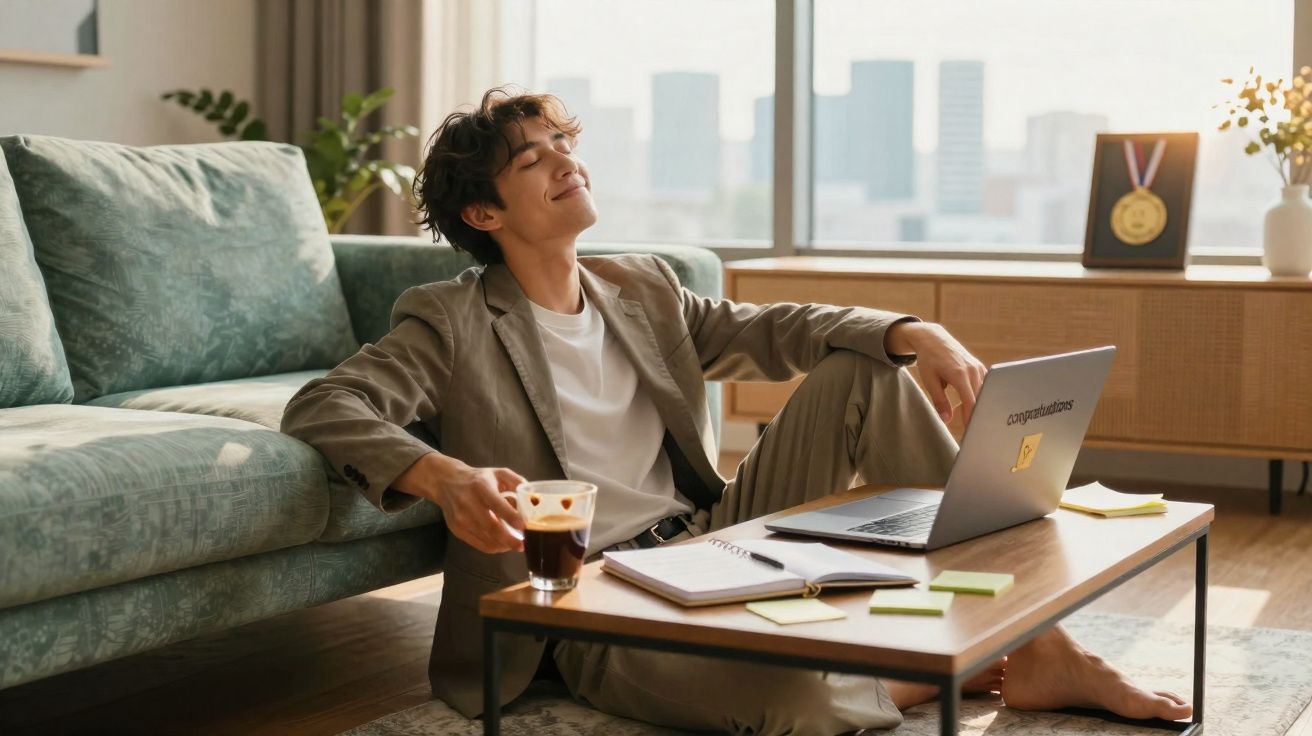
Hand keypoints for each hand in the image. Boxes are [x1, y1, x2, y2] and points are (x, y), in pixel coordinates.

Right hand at [394, 453, 526, 553]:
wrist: (446, 483)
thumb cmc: (479, 479)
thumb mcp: (498, 473)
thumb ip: (517, 481)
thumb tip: (533, 497)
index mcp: (481, 486)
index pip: (496, 504)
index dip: (511, 516)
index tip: (524, 526)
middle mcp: (468, 502)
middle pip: (491, 527)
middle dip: (510, 539)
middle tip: (524, 544)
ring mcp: (460, 518)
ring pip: (486, 539)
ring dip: (504, 545)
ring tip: (516, 544)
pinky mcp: (457, 530)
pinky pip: (479, 545)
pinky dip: (494, 547)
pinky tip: (502, 544)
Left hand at [885, 321, 987, 425]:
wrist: (933, 338)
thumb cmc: (929, 359)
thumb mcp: (929, 380)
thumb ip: (939, 400)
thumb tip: (946, 420)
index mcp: (960, 374)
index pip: (971, 402)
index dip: (972, 418)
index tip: (971, 431)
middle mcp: (973, 371)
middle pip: (980, 399)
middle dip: (976, 415)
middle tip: (972, 431)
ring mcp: (978, 368)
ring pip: (983, 394)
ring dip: (976, 406)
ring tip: (967, 417)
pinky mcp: (980, 368)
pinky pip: (983, 386)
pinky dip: (977, 396)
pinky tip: (967, 403)